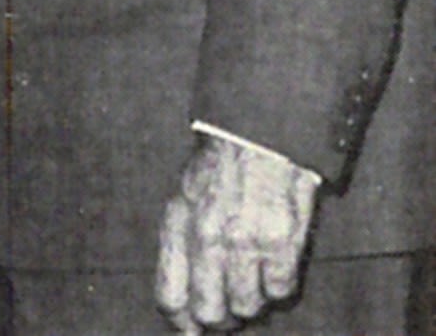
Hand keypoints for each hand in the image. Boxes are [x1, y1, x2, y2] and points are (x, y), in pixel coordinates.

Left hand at [155, 133, 317, 331]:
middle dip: (220, 318)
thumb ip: (179, 250)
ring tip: (252, 275)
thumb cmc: (218, 169)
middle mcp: (207, 238)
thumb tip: (181, 309)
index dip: (182, 322)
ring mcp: (245, 243)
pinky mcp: (281, 243)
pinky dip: (279, 285)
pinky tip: (274, 262)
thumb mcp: (183, 200)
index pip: (170, 297)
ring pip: (247, 307)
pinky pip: (280, 291)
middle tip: (229, 306)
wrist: (256, 135)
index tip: (192, 328)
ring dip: (251, 299)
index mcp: (177, 226)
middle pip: (210, 314)